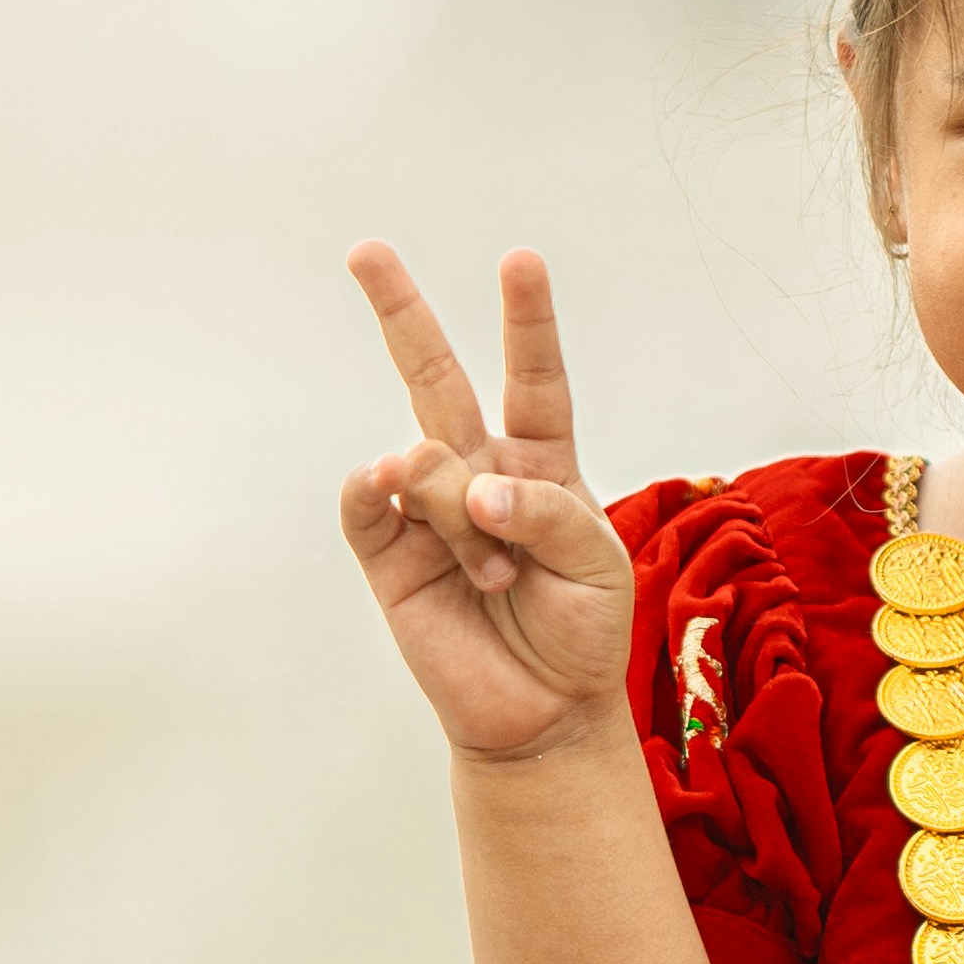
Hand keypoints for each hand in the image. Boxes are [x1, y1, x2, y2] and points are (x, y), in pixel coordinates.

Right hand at [345, 243, 636, 765]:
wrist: (544, 712)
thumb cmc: (580, 628)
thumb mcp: (598, 566)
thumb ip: (548, 513)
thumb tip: (470, 485)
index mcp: (541, 462)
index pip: (534, 379)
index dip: (527, 322)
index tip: (519, 260)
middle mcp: (479, 472)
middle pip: (436, 380)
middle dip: (401, 314)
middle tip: (365, 250)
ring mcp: (428, 511)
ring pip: (424, 463)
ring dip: (461, 513)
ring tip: (496, 576)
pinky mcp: (387, 556)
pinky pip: (366, 505)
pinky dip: (373, 488)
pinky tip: (384, 482)